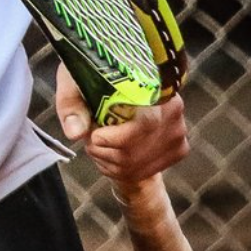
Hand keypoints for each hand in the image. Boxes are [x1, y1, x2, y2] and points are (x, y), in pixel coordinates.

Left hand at [55, 63, 188, 185]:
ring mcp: (178, 132)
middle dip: (104, 150)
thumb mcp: (75, 82)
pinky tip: (112, 150)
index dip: (117, 138)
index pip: (145, 123)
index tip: (95, 136)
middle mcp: (173, 109)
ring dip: (107, 159)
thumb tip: (75, 132)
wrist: (121, 83)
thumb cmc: (95, 78)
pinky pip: (142, 172)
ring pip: (135, 165)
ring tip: (98, 140)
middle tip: (89, 136)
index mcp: (154, 85)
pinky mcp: (178, 149)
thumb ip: (72, 104)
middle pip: (135, 150)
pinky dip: (119, 168)